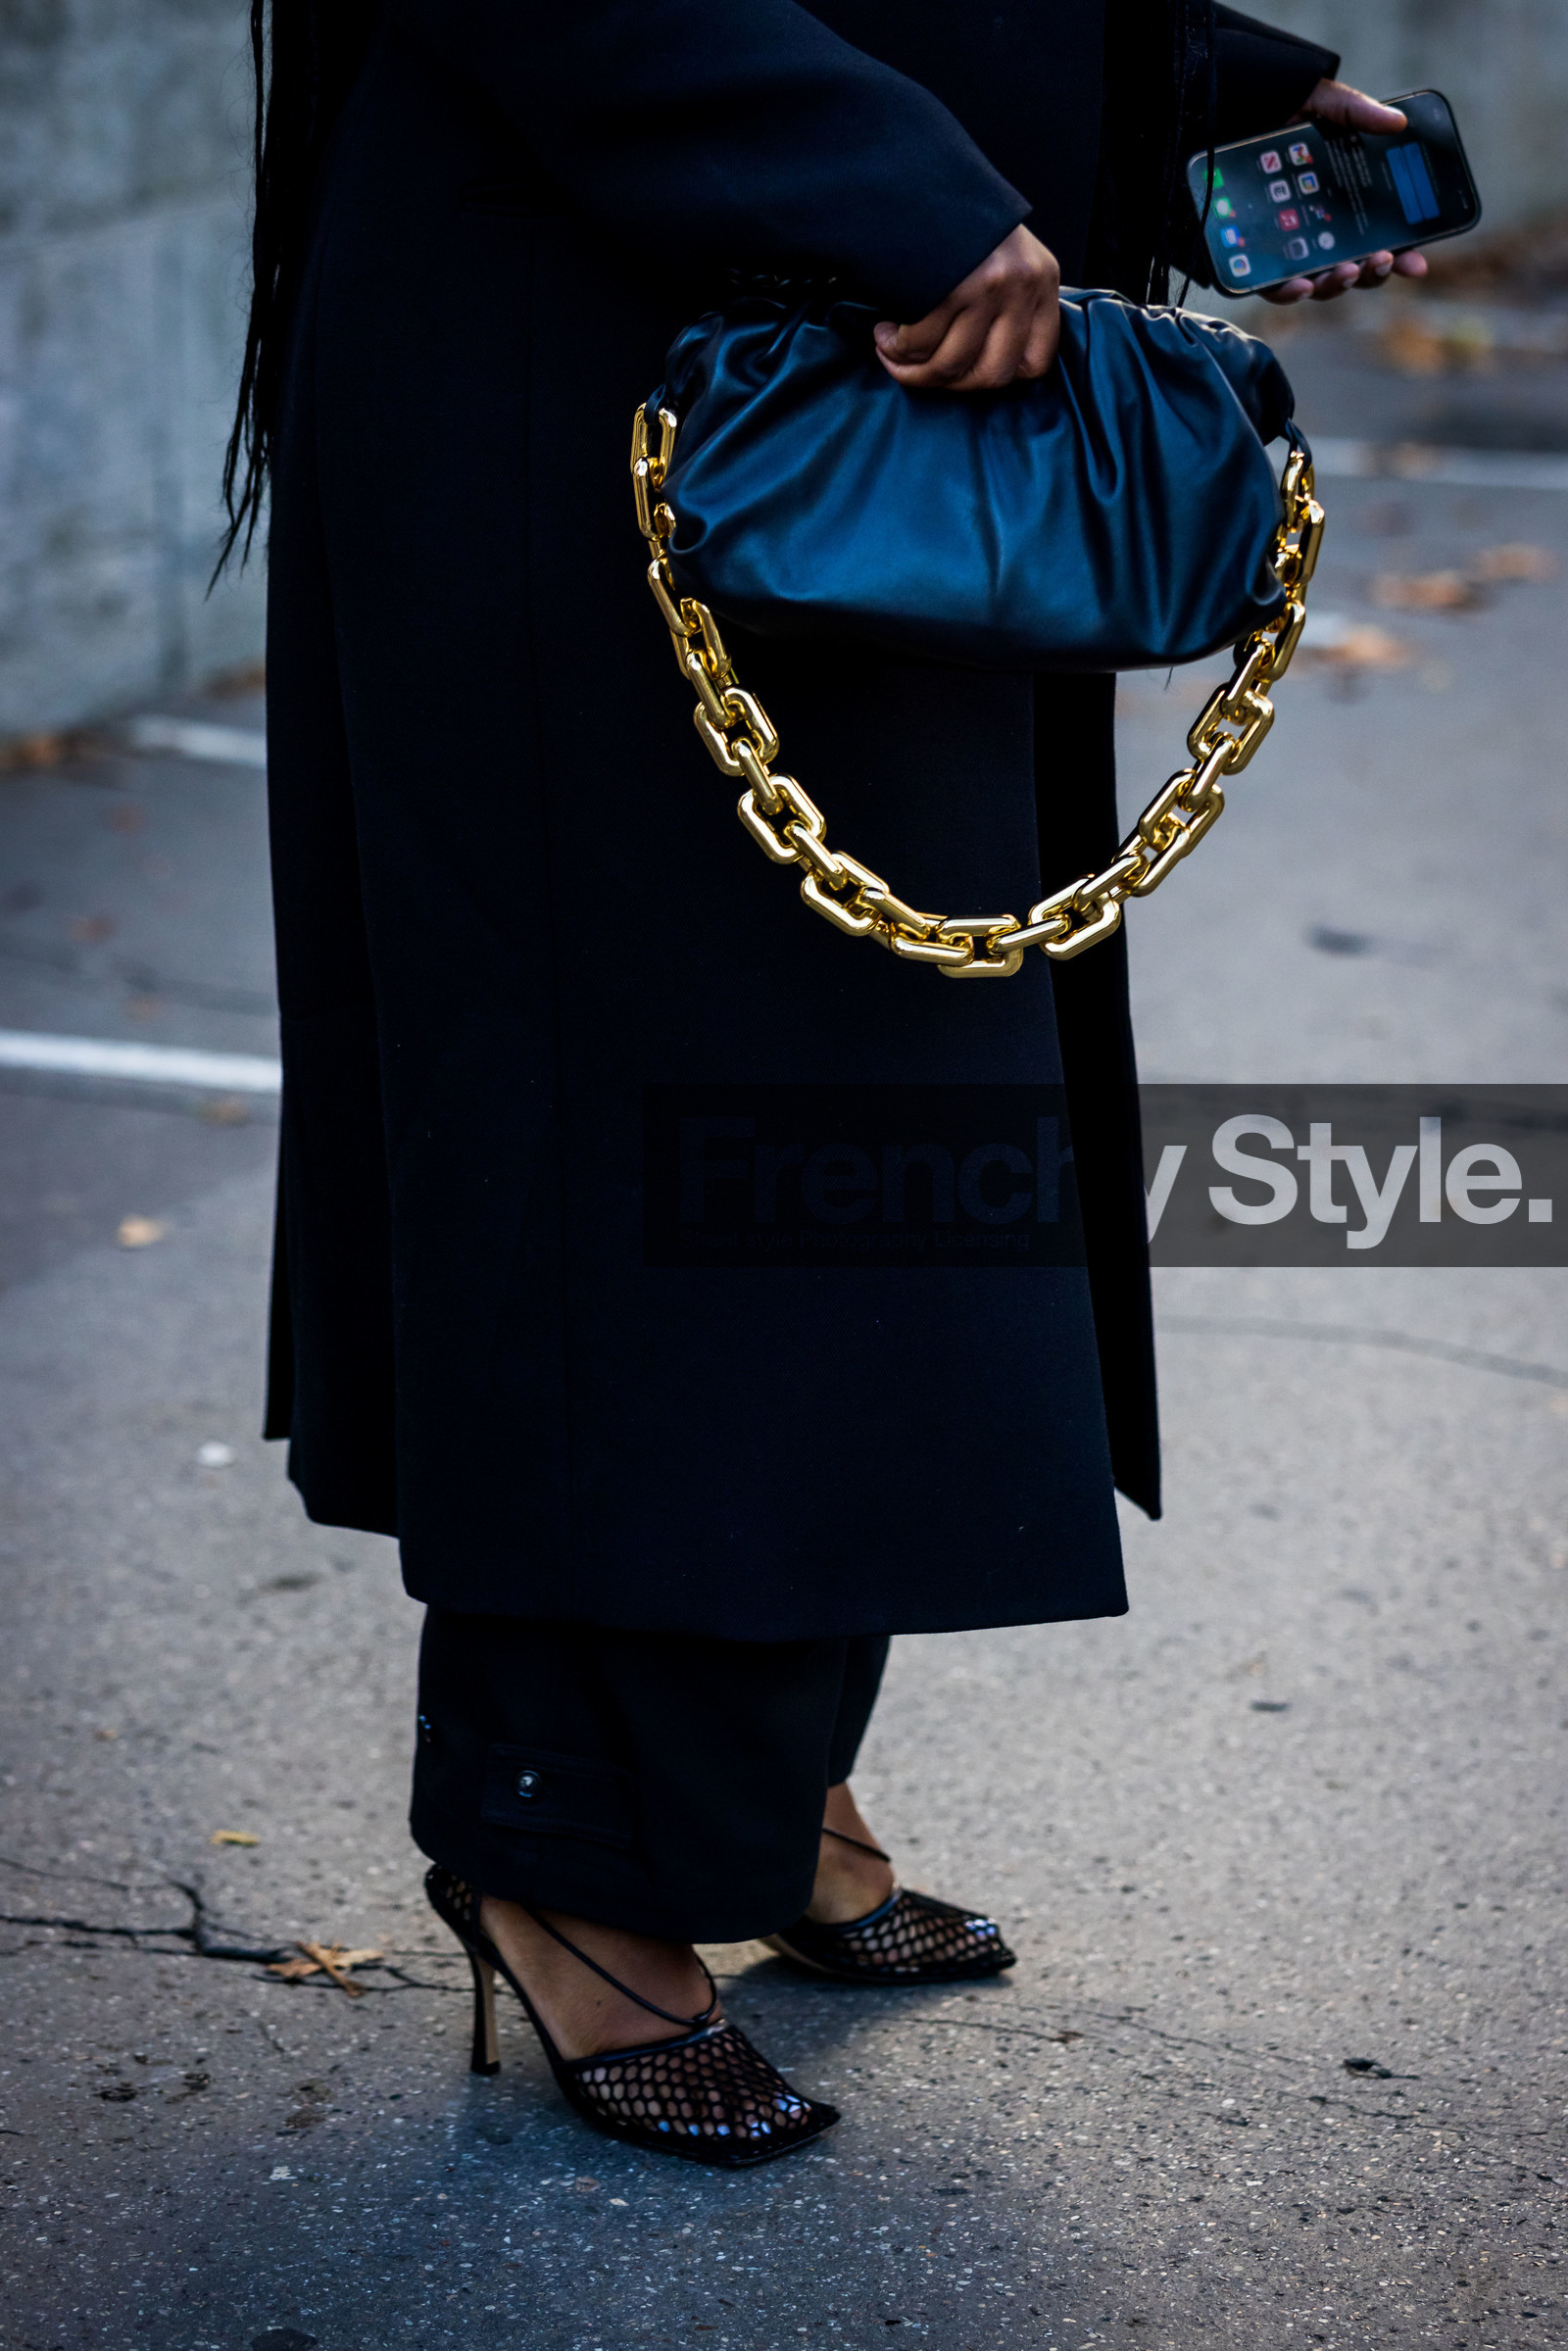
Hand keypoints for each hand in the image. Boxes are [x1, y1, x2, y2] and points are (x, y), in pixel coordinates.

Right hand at [874, 224, 1059, 390]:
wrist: (914, 167)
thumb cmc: (951, 220)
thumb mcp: (1001, 255)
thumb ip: (1005, 304)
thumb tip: (980, 365)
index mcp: (1042, 280)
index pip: (1035, 363)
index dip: (996, 377)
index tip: (963, 369)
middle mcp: (1022, 285)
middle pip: (991, 375)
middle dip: (947, 384)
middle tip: (916, 369)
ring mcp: (989, 285)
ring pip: (951, 365)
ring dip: (912, 369)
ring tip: (890, 350)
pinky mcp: (951, 284)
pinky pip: (921, 344)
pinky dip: (897, 349)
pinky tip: (885, 333)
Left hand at [1260, 81, 1429, 304]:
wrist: (1225, 112)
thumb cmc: (1278, 111)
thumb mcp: (1322, 104)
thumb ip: (1356, 113)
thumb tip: (1397, 123)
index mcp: (1345, 204)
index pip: (1380, 239)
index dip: (1402, 256)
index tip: (1417, 264)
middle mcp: (1321, 232)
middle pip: (1355, 269)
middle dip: (1374, 272)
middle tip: (1383, 260)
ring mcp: (1290, 248)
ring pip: (1320, 283)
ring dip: (1339, 283)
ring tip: (1349, 270)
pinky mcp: (1255, 259)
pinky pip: (1274, 287)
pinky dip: (1290, 292)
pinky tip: (1303, 285)